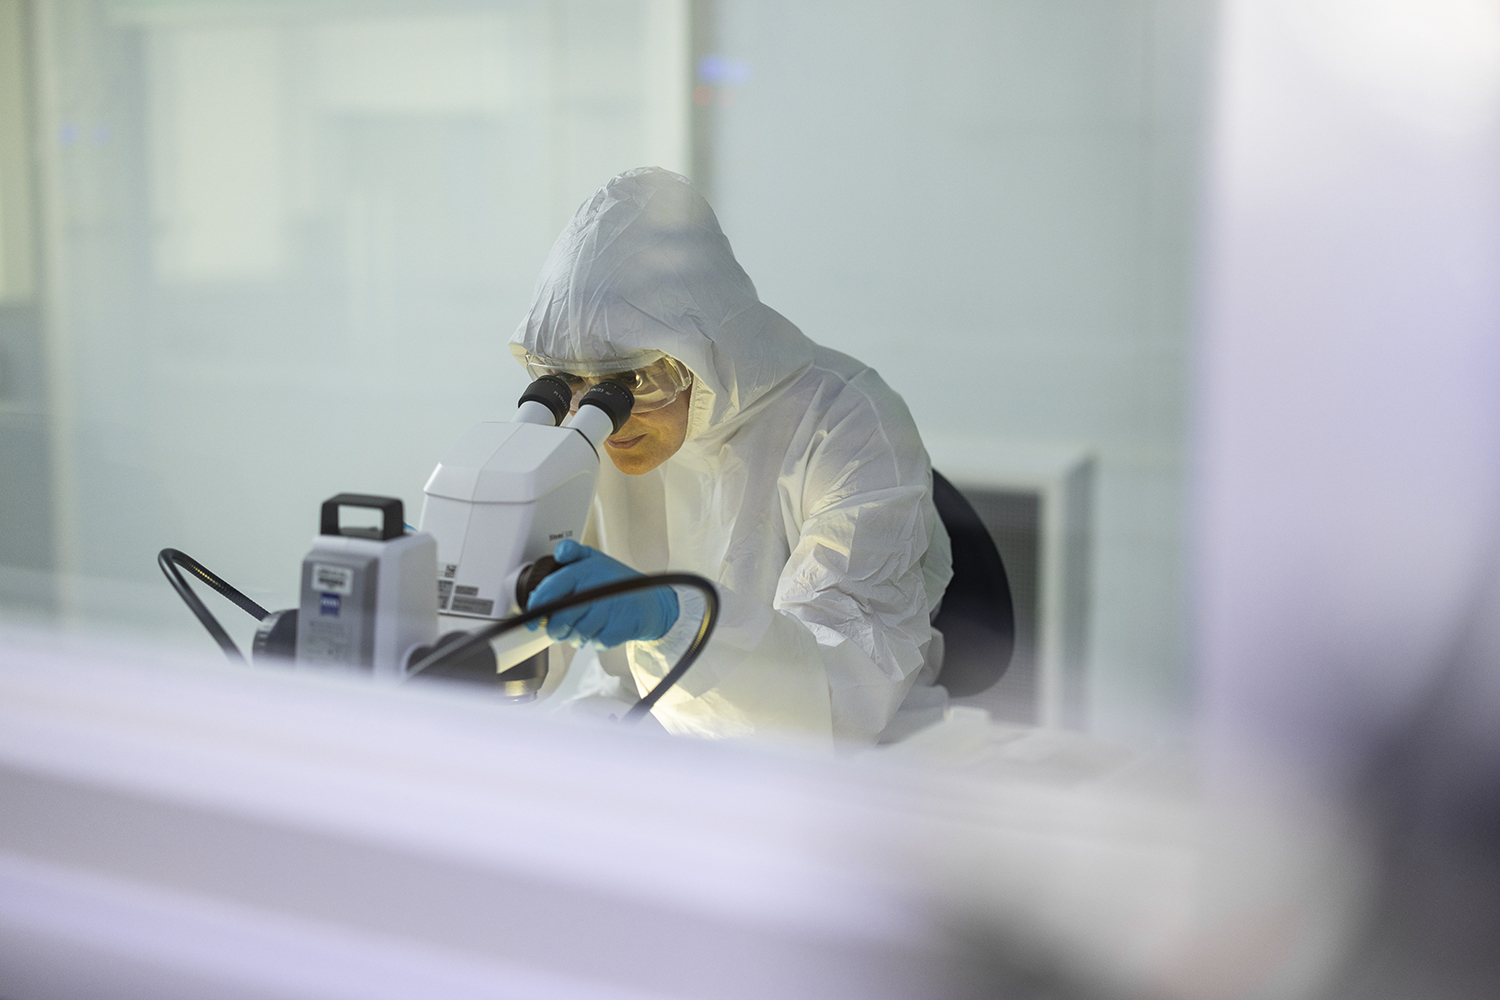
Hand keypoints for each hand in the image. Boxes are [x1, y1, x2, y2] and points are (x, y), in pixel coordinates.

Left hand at [526, 539, 678, 646]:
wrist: (653, 603)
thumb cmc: (619, 583)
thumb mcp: (597, 559)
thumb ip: (574, 553)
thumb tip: (560, 551)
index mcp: (587, 570)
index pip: (553, 587)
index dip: (538, 604)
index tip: (533, 618)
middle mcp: (597, 587)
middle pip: (562, 617)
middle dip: (556, 629)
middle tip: (560, 629)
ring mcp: (610, 609)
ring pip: (577, 634)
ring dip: (576, 637)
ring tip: (584, 629)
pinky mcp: (620, 628)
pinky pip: (596, 643)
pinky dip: (596, 642)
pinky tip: (602, 631)